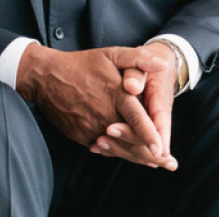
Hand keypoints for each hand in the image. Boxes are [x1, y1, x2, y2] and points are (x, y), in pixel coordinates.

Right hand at [16, 43, 173, 166]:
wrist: (48, 78)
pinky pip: (103, 148)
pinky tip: (130, 155)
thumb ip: (139, 59)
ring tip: (154, 163)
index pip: (136, 118)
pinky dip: (117, 152)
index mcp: (115, 94)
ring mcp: (91, 128)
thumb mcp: (112, 54)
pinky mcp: (81, 135)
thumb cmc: (83, 64)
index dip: (149, 135)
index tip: (162, 150)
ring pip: (117, 148)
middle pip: (130, 140)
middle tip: (170, 164)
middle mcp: (104, 115)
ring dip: (136, 156)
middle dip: (151, 154)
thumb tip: (163, 64)